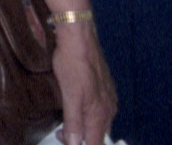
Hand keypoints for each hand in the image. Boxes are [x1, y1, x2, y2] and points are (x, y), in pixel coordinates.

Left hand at [52, 21, 116, 144]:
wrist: (79, 38)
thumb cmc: (72, 65)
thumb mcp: (69, 96)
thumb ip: (73, 122)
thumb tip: (75, 143)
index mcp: (100, 114)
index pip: (96, 143)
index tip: (63, 137)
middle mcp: (109, 109)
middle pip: (98, 135)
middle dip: (81, 137)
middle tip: (61, 130)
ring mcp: (109, 97)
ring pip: (100, 123)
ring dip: (85, 126)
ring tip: (67, 120)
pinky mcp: (106, 88)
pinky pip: (101, 110)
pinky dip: (90, 115)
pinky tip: (79, 108)